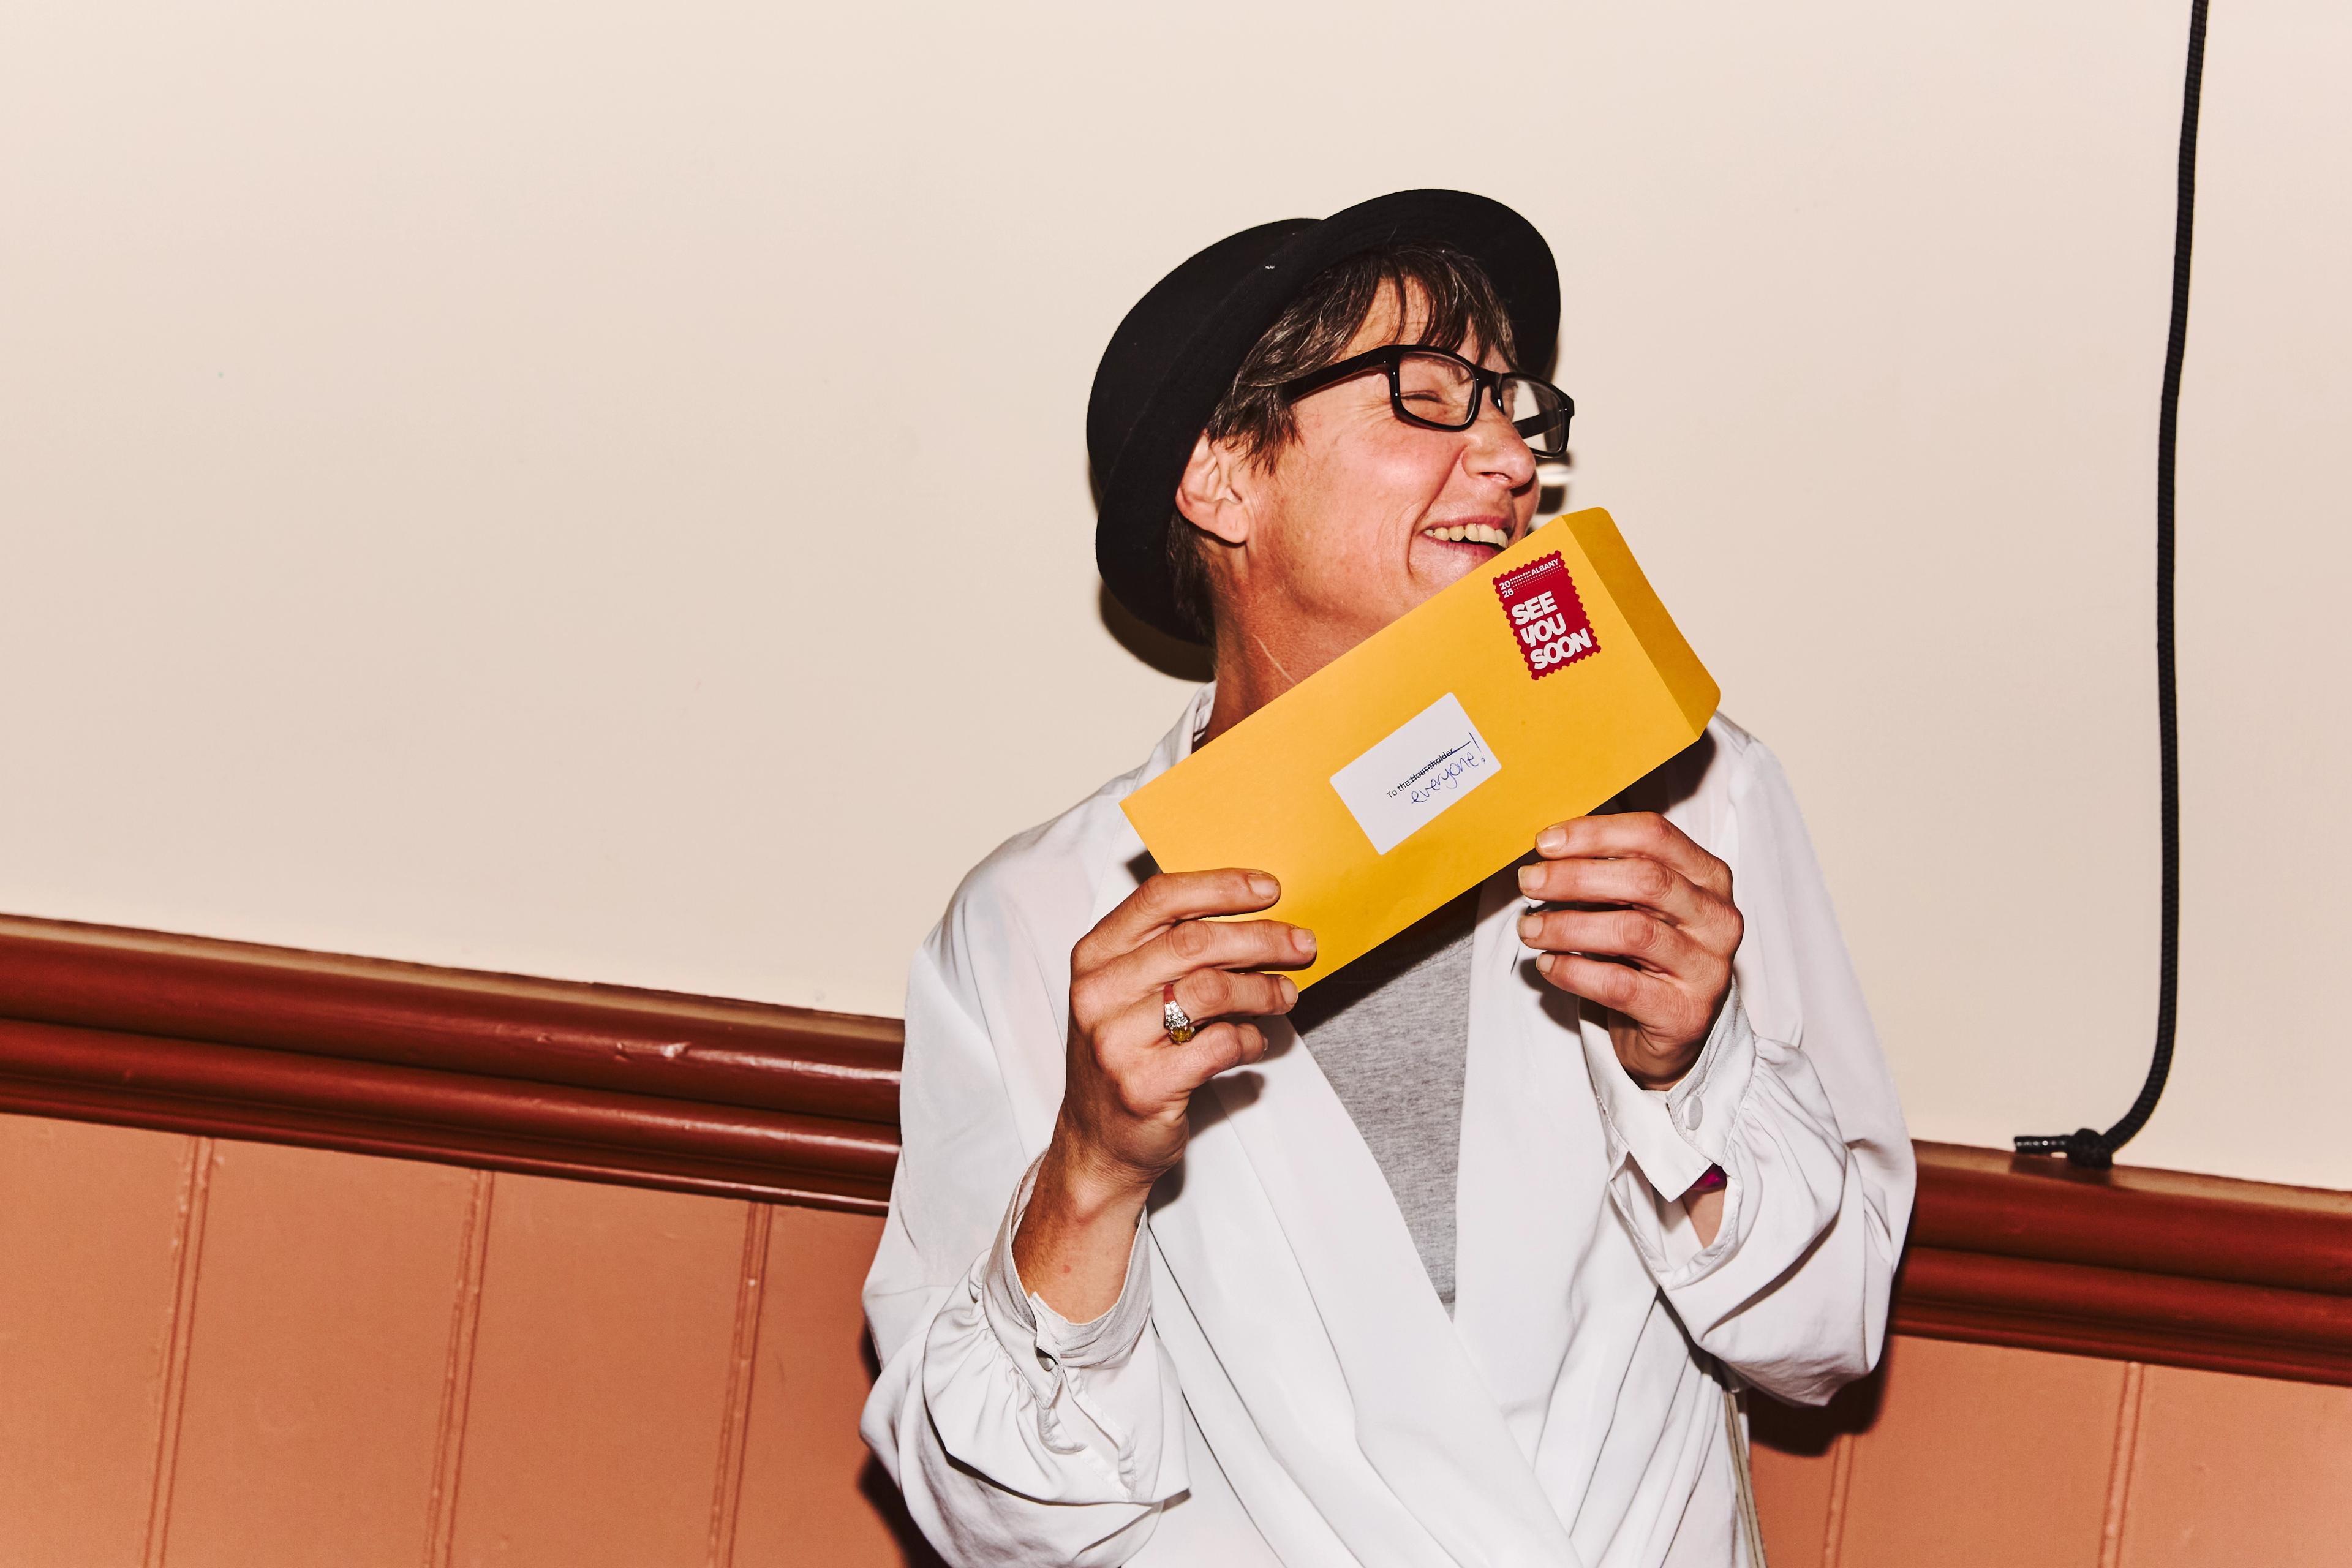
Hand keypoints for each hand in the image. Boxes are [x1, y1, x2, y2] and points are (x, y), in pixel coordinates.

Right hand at [1016, 869, 1313, 1316]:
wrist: (1098, 1143)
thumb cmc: (1125, 1056)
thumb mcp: (1127, 992)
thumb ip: (1168, 952)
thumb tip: (1252, 917)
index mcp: (1094, 957)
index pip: (1160, 898)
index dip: (1222, 887)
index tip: (1269, 889)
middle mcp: (1098, 993)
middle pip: (1195, 942)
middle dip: (1261, 938)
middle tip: (1302, 944)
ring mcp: (1116, 1041)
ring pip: (1211, 991)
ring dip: (1263, 990)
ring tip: (1287, 995)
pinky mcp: (1143, 1085)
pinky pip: (1218, 1046)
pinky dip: (1250, 1039)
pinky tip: (1257, 1042)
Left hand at [1516, 813, 1740, 1088]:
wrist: (1674, 1031)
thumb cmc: (1648, 955)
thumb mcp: (1639, 905)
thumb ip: (1610, 873)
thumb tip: (1549, 850)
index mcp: (1708, 877)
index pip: (1654, 836)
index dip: (1595, 833)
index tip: (1546, 842)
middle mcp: (1717, 918)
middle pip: (1644, 880)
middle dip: (1575, 877)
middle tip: (1529, 882)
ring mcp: (1707, 968)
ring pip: (1631, 932)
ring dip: (1567, 926)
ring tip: (1530, 928)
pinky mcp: (1685, 1013)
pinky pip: (1619, 985)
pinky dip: (1574, 972)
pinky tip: (1548, 965)